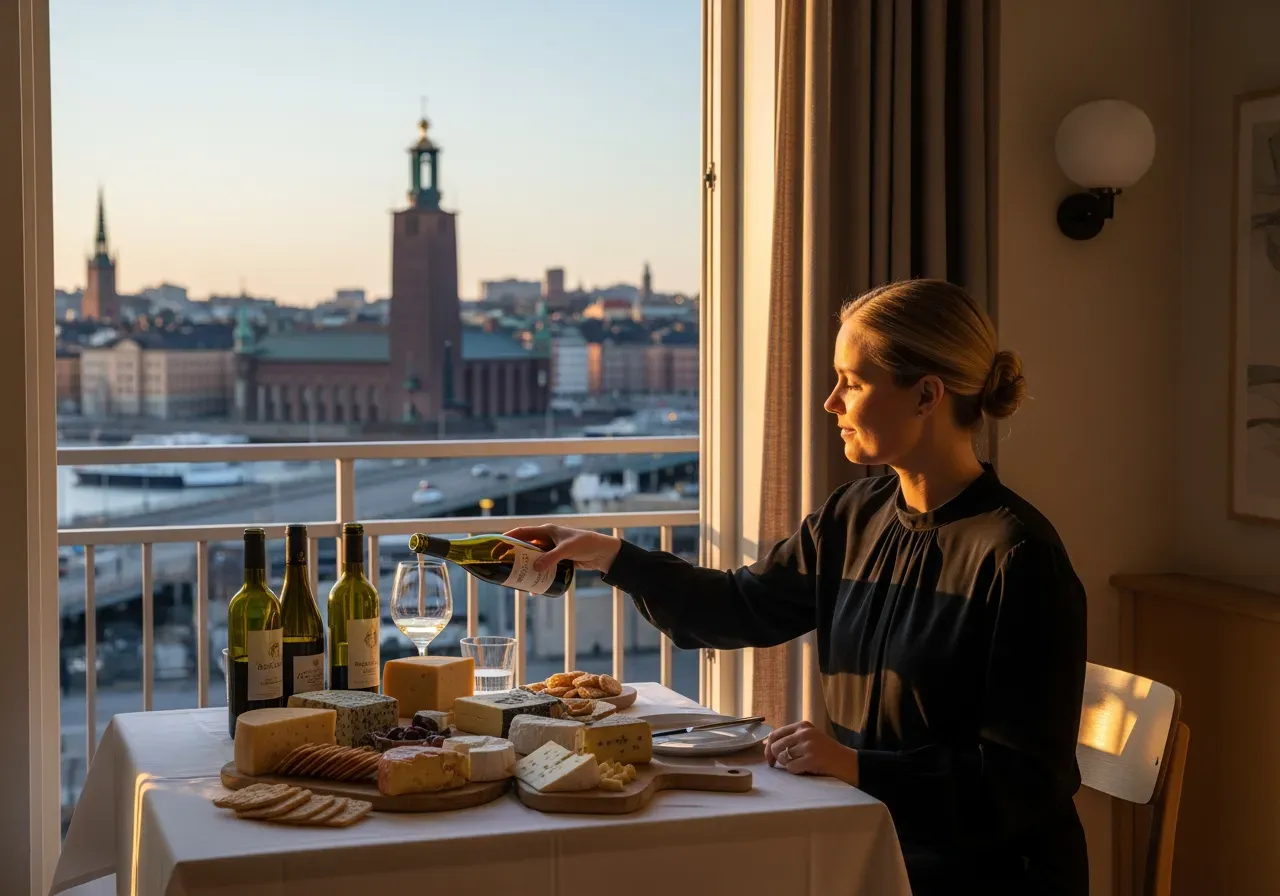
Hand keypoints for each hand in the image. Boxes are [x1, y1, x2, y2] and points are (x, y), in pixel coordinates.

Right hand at [503, 525, 622, 574]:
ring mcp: (552, 549)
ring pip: (534, 558)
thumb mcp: (567, 550)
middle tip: (503, 566)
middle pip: (526, 547)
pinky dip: (538, 574)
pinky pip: (544, 566)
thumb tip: (535, 568)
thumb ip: (551, 558)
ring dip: (526, 567)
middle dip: (514, 556)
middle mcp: (547, 539)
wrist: (603, 552)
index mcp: (547, 530)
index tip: (496, 545)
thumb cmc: (586, 544)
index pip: (523, 532)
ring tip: (516, 578)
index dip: (509, 537)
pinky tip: (534, 586)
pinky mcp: (558, 559)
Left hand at [764, 720, 858, 785]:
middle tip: (783, 764)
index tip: (769, 758)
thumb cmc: (826, 751)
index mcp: (802, 726)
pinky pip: (791, 768)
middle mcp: (804, 733)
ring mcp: (808, 746)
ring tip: (799, 764)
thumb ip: (791, 737)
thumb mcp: (810, 737)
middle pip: (776, 746)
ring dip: (787, 765)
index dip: (768, 747)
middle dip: (776, 758)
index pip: (776, 734)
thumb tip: (766, 743)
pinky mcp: (811, 759)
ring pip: (783, 758)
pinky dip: (795, 771)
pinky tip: (805, 769)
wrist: (846, 761)